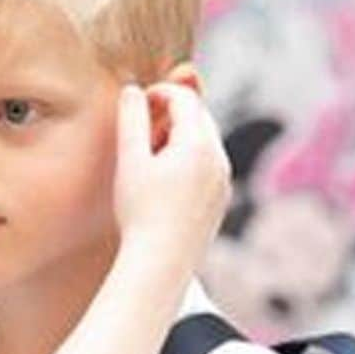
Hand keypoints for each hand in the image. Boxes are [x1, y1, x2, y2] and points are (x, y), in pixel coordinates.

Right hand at [112, 84, 229, 266]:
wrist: (161, 262)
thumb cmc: (140, 212)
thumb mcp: (130, 161)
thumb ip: (131, 120)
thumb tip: (133, 91)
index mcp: (198, 143)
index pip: (184, 99)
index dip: (159, 93)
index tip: (137, 102)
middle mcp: (219, 158)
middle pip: (199, 117)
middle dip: (172, 113)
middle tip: (142, 126)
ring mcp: (224, 181)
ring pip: (205, 142)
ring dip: (180, 137)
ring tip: (150, 155)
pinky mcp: (220, 200)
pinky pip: (208, 166)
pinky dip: (189, 160)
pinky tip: (164, 181)